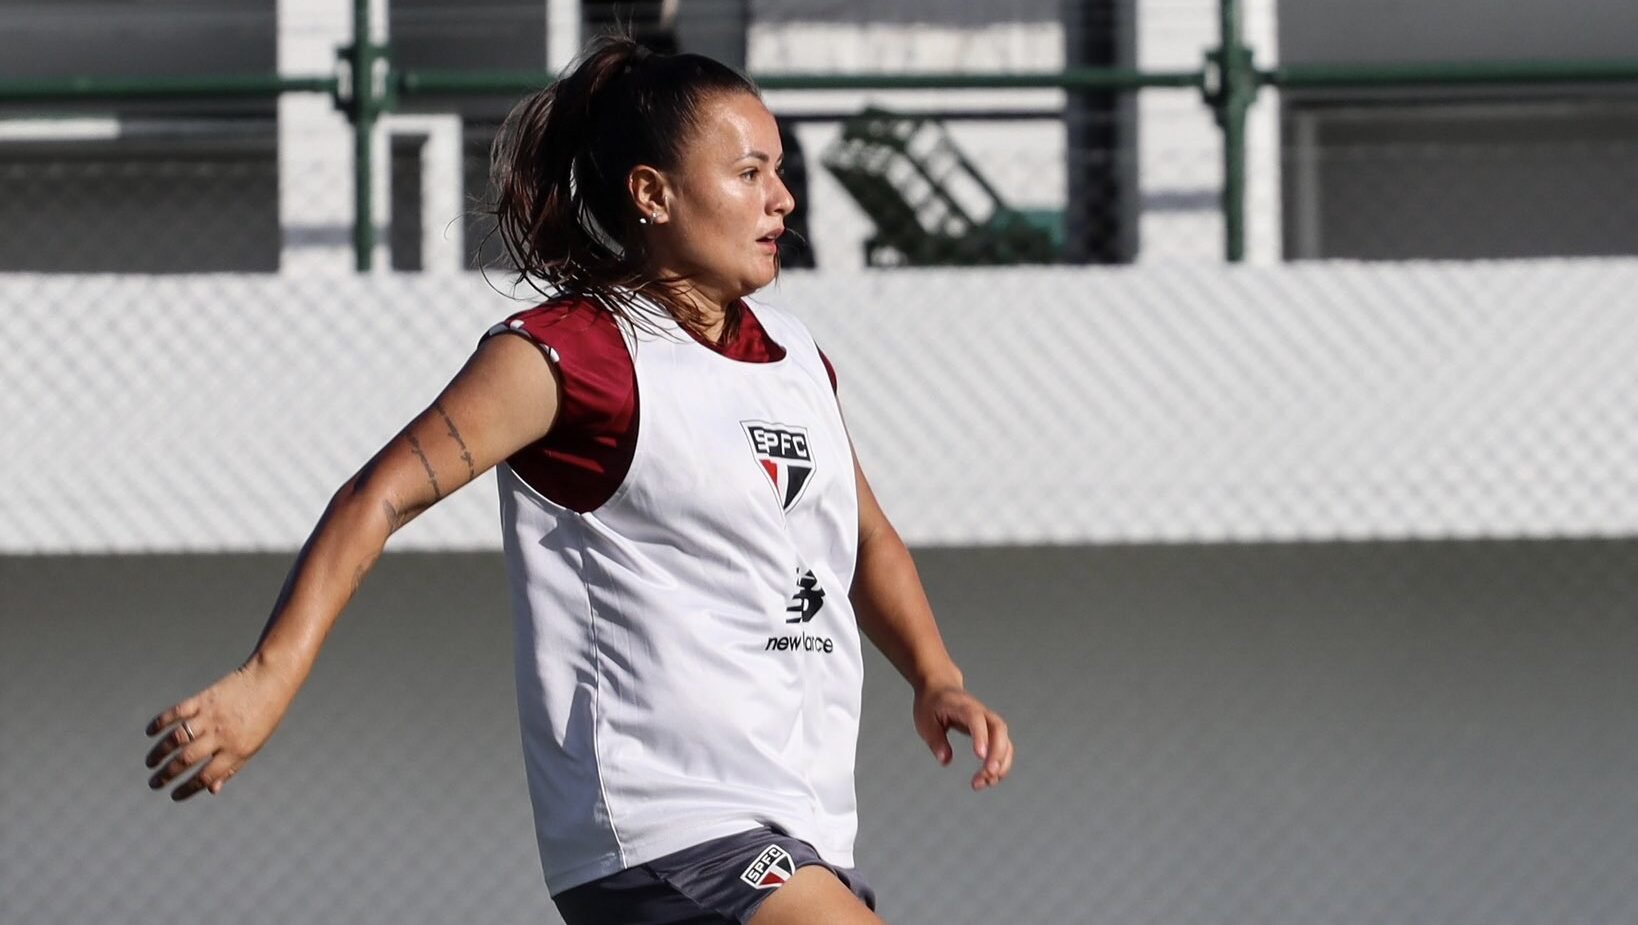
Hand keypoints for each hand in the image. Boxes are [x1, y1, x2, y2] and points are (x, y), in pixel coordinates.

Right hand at [144, 655, 295, 800]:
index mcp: (237, 749)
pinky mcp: (203, 698)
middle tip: (154, 784)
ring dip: (159, 752)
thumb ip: (232, 767)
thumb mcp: (254, 745)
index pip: (206, 776)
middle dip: (166, 775)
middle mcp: (222, 734)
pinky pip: (176, 712)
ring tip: (150, 763)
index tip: (174, 795)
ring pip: (177, 737)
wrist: (271, 679)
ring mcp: (211, 715)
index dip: (187, 790)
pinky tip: (150, 732)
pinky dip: (160, 722)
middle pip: (186, 759)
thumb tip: (210, 790)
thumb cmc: (264, 716)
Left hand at [912, 684, 1013, 790]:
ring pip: (1005, 740)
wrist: (940, 688)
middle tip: (988, 773)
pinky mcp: (990, 732)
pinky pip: (1003, 748)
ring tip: (984, 782)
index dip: (981, 736)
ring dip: (1000, 763)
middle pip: (999, 729)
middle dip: (998, 753)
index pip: (976, 719)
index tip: (980, 756)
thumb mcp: (925, 721)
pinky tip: (988, 779)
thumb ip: (935, 741)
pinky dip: (1000, 765)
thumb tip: (945, 760)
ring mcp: (988, 721)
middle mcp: (981, 712)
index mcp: (962, 706)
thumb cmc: (931, 704)